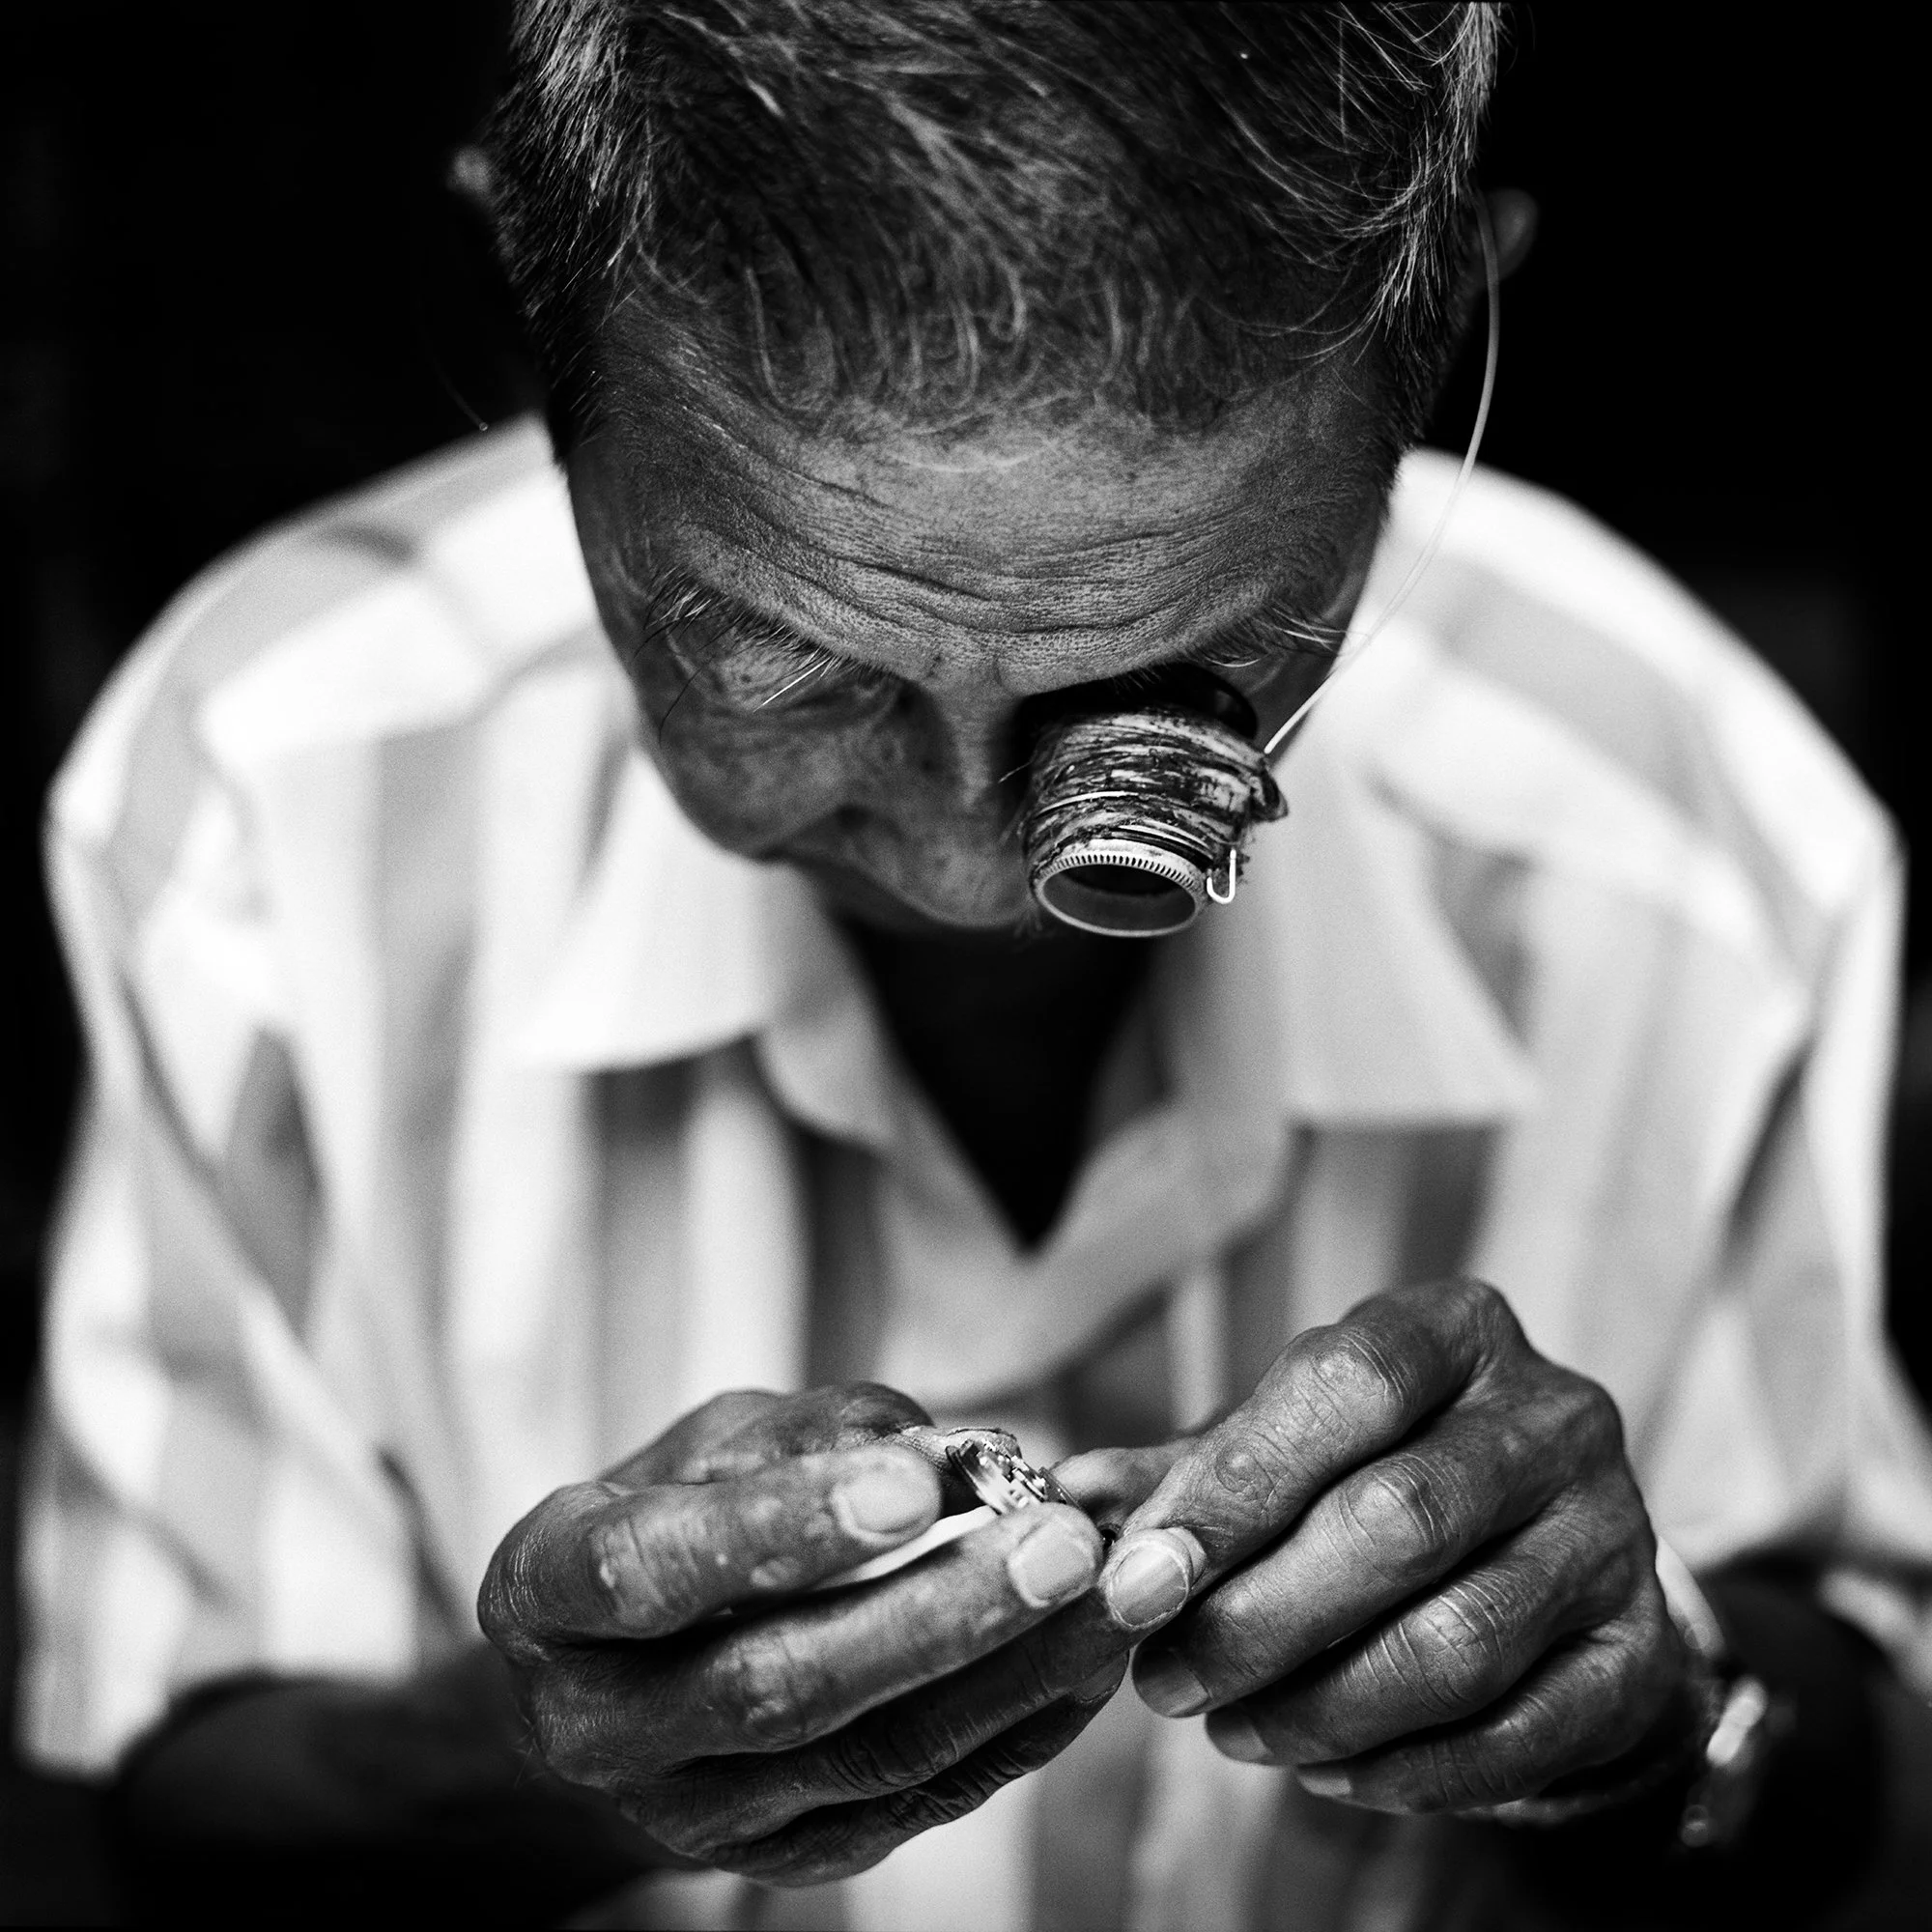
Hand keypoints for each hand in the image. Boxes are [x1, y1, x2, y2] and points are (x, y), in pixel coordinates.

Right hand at [478, 1385, 1127, 1884]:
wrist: (611, 1686)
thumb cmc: (670, 1522)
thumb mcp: (703, 1447)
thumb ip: (811, 1432)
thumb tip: (949, 1450)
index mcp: (547, 1596)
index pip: (654, 1570)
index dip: (786, 1526)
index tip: (920, 1480)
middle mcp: (602, 1726)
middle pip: (781, 1685)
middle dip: (941, 1611)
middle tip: (1064, 1541)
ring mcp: (691, 1815)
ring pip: (867, 1758)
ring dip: (1008, 1674)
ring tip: (1110, 1591)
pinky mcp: (782, 1862)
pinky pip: (914, 1806)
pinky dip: (1015, 1729)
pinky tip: (1086, 1658)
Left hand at [1063, 1279, 1691, 1813]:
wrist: (1548, 1557)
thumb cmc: (1382, 1474)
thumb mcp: (1289, 1442)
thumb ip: (1181, 1471)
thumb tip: (1063, 1502)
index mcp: (1457, 1329)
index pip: (1345, 1386)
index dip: (1233, 1487)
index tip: (1137, 1579)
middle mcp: (1555, 1414)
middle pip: (1398, 1521)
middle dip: (1259, 1617)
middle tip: (1165, 1681)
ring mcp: (1617, 1534)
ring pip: (1458, 1641)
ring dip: (1319, 1706)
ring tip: (1228, 1730)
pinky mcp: (1642, 1655)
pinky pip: (1520, 1736)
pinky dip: (1405, 1768)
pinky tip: (1324, 1771)